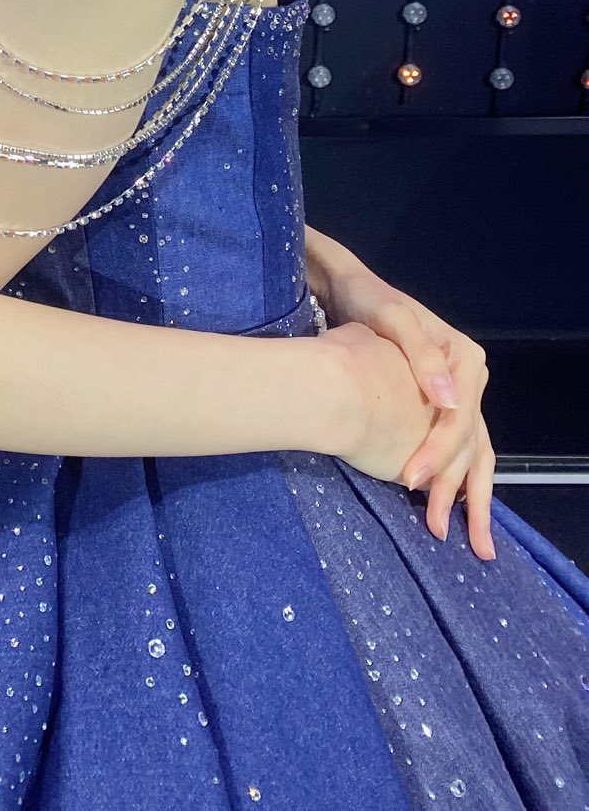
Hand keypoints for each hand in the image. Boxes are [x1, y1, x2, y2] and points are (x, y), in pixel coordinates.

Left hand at [309, 235, 494, 558]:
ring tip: (448, 532)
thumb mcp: (392, 318)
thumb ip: (421, 356)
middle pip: (473, 444)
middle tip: (448, 532)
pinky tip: (439, 506)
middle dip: (464, 492)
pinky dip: (448, 478)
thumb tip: (449, 399)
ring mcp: (452, 394)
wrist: (346, 288)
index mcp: (464, 361)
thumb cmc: (367, 301)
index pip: (460, 420)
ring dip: (462, 495)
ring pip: (469, 453)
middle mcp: (466, 380)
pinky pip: (450, 448)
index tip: (410, 480)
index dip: (439, 453)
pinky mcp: (433, 405)